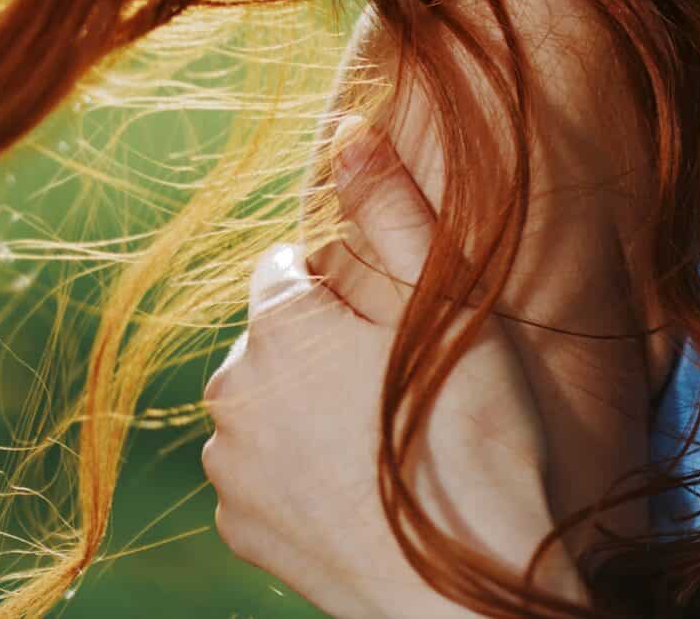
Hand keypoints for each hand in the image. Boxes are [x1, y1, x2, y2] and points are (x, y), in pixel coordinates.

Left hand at [201, 117, 583, 617]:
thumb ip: (390, 209)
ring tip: (390, 437)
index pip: (290, 265)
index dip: (355, 287)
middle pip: (275, 335)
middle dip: (325, 344)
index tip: (406, 325)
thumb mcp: (448, 302)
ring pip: (267, 403)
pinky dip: (302, 470)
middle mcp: (228, 393)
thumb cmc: (471, 436)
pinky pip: (264, 471)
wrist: (467, 588)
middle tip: (406, 382)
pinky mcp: (239, 531)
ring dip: (310, 408)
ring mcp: (228, 470)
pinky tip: (364, 483)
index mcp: (277, 325)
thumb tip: (346, 127)